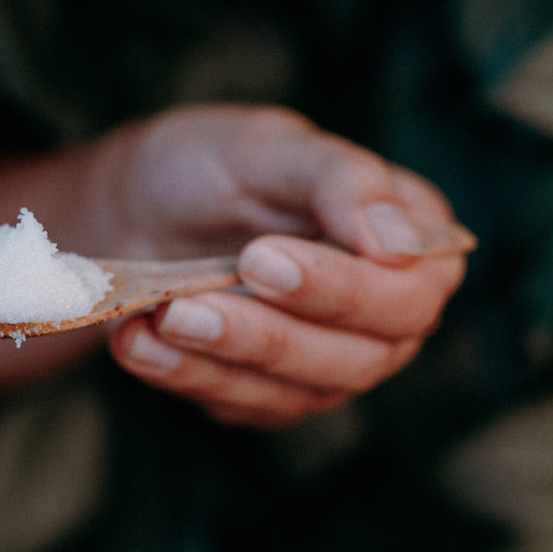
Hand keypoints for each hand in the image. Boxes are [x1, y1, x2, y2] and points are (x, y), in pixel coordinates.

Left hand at [105, 106, 470, 427]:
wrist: (141, 207)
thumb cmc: (217, 166)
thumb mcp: (271, 148)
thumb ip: (342, 181)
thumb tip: (401, 243)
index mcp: (414, 241)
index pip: (410, 290)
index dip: (342, 287)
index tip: (260, 259)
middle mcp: (387, 313)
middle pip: (363, 355)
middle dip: (272, 334)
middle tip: (192, 303)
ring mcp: (332, 362)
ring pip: (299, 390)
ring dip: (222, 359)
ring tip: (157, 317)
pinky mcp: (273, 394)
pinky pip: (241, 403)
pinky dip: (186, 375)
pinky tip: (137, 341)